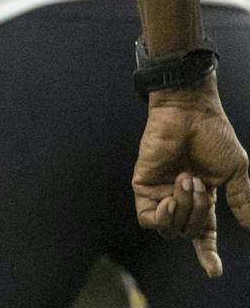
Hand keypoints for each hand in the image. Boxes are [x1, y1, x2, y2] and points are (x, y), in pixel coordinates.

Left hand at [132, 79, 249, 275]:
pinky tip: (170, 199)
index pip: (204, 234)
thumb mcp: (235, 172)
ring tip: (186, 181)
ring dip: (184, 211)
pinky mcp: (143, 185)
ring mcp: (161, 193)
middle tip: (199, 183)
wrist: (189, 112)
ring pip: (171, 229)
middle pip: (189, 232)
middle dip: (199, 214)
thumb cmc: (213, 136)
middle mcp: (181, 199)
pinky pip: (148, 219)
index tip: (214, 271)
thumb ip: (241, 200)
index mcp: (203, 199)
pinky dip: (163, 217)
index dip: (208, 254)